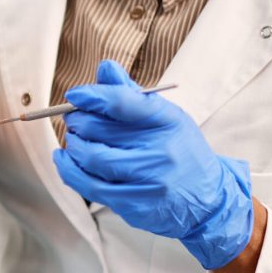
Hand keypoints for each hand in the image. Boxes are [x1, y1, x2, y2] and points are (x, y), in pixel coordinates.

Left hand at [53, 60, 253, 268]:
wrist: (207, 200)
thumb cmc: (179, 151)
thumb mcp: (165, 117)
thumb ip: (132, 95)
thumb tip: (105, 68)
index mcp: (168, 121)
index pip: (122, 102)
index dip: (91, 96)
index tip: (74, 95)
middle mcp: (160, 151)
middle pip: (99, 130)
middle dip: (78, 121)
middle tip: (73, 118)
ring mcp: (147, 181)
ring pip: (91, 158)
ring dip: (73, 145)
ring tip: (74, 138)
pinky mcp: (134, 204)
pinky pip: (90, 186)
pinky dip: (70, 170)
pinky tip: (65, 159)